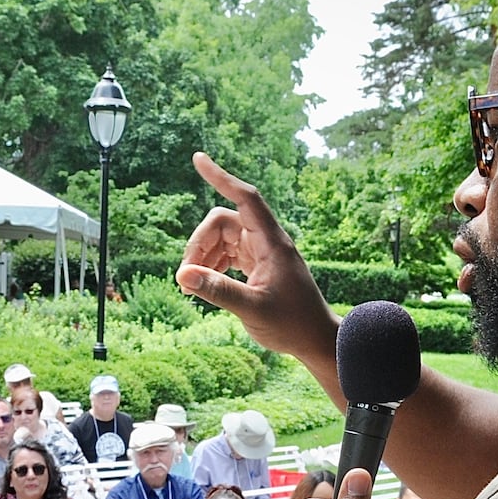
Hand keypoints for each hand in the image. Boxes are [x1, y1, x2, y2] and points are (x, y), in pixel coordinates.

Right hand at [176, 152, 335, 359]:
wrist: (315, 340)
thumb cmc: (291, 325)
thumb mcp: (251, 309)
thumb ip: (217, 290)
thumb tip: (182, 275)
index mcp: (272, 243)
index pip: (245, 199)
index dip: (221, 177)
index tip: (198, 158)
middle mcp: (267, 242)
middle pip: (224, 222)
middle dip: (200, 243)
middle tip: (185, 276)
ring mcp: (263, 253)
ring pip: (223, 238)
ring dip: (204, 256)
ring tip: (191, 286)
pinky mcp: (259, 266)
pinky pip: (229, 253)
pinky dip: (213, 264)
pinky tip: (205, 283)